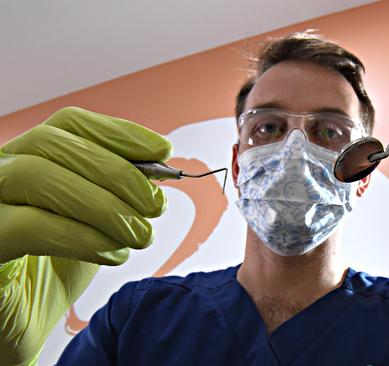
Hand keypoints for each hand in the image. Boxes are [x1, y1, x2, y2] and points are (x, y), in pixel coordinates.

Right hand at [0, 107, 170, 363]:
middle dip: (117, 171)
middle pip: (52, 143)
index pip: (68, 124)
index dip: (118, 133)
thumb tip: (157, 171)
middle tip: (155, 205)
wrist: (15, 330)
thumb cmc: (51, 274)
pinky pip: (27, 226)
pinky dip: (81, 236)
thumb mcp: (93, 226)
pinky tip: (112, 253)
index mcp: (25, 160)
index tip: (163, 149)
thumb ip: (118, 196)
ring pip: (36, 175)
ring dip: (102, 204)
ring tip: (140, 234)